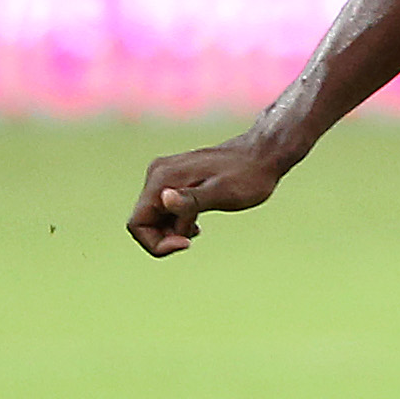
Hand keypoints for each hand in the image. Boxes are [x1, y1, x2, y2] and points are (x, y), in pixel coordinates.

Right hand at [126, 136, 289, 255]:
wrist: (262, 154)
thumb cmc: (248, 176)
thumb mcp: (222, 193)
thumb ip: (191, 200)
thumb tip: (164, 199)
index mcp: (162, 178)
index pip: (137, 224)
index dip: (156, 243)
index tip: (186, 243)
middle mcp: (158, 175)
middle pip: (143, 221)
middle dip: (165, 237)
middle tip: (195, 235)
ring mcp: (166, 176)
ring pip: (155, 217)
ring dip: (172, 230)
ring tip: (199, 227)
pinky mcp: (176, 179)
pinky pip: (165, 209)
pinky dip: (177, 221)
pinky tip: (197, 223)